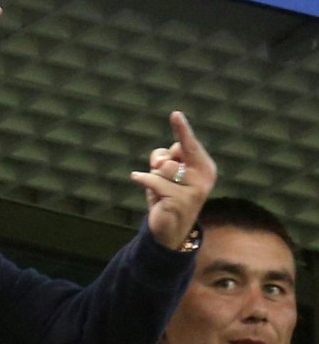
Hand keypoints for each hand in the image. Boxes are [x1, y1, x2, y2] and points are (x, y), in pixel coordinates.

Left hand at [130, 111, 216, 249]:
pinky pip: (153, 180)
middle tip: (160, 174)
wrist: (170, 230)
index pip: (190, 144)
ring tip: (160, 190)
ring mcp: (194, 190)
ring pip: (163, 167)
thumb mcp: (166, 174)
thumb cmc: (167, 196)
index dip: (181, 129)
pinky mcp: (180, 201)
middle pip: (173, 153)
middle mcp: (204, 177)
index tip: (175, 114)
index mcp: (205, 167)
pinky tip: (137, 179)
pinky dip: (143, 179)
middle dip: (160, 160)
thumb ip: (165, 160)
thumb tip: (161, 162)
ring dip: (154, 177)